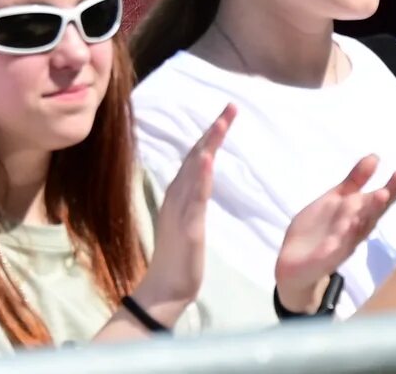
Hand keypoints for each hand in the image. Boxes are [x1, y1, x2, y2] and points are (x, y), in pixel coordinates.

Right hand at [135, 105, 231, 318]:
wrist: (165, 289)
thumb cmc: (178, 258)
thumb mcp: (187, 221)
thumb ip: (191, 198)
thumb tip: (199, 177)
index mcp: (178, 194)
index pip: (196, 156)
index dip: (210, 134)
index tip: (227, 114)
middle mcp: (177, 195)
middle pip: (196, 155)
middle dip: (213, 130)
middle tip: (231, 106)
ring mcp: (181, 209)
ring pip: (195, 170)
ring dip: (209, 144)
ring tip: (222, 121)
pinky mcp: (188, 226)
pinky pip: (195, 197)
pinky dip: (201, 175)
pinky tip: (208, 158)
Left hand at [275, 154, 395, 311]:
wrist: (296, 261)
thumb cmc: (321, 228)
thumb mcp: (337, 199)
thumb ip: (355, 180)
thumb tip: (375, 156)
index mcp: (359, 215)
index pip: (379, 200)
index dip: (394, 188)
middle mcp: (354, 231)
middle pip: (371, 216)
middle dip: (380, 203)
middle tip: (390, 189)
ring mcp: (340, 246)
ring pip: (353, 233)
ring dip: (361, 220)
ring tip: (374, 201)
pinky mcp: (323, 260)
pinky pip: (330, 252)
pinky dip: (334, 245)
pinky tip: (337, 237)